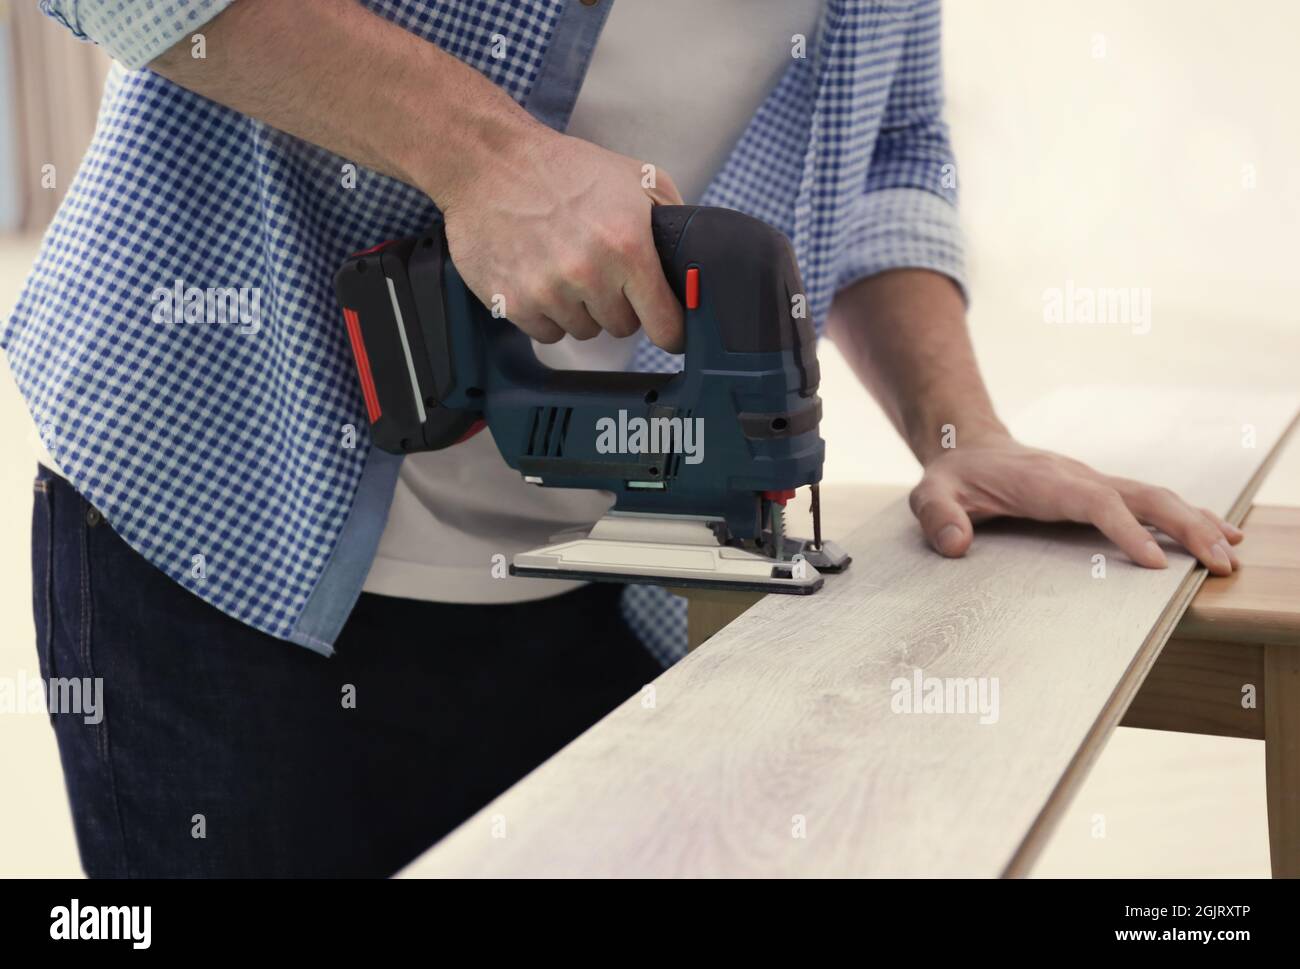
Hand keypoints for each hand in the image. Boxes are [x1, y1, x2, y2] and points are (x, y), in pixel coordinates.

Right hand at [436, 126, 684, 349]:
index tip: (670, 331)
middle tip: (600, 270)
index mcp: (627, 245)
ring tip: (565, 266)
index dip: (671, 330)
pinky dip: (547, 313)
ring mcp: (547, 291)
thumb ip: (673, 220)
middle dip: (617, 305)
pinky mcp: (512, 303)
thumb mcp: (636, 178)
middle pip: (622, 328)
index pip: (665, 323)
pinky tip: (540, 277)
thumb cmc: (563, 169)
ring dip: (580, 308)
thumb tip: (693, 262)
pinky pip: (547, 333)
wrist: (489, 162)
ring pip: (583, 332)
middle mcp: (588, 273)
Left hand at [908, 431, 1243, 574]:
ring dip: (1197, 524)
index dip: (1125, 531)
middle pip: (1144, 496)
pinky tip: (1220, 535)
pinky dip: (1188, 518)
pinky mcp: (1102, 491)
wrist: (967, 448)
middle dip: (1185, 527)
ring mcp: (1095, 482)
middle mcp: (1080, 477)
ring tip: (1231, 557)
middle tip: (1219, 564)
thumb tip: (956, 545)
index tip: (1152, 564)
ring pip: (1157, 497)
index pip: (1096, 503)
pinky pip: (1151, 503)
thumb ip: (938, 517)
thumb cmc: (952, 477)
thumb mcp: (930, 495)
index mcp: (1046, 481)